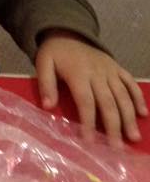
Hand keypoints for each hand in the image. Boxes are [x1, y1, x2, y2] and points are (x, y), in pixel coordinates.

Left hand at [36, 29, 147, 146]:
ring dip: (129, 117)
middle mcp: (98, 73)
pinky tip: (143, 114)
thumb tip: (48, 106)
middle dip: (114, 126)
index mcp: (79, 73)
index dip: (88, 122)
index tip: (89, 142)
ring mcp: (110, 70)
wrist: (68, 33)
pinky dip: (138, 97)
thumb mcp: (43, 63)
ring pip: (123, 95)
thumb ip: (46, 84)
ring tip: (133, 137)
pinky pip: (130, 82)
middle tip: (117, 148)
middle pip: (108, 102)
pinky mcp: (118, 67)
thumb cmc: (55, 54)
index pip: (86, 101)